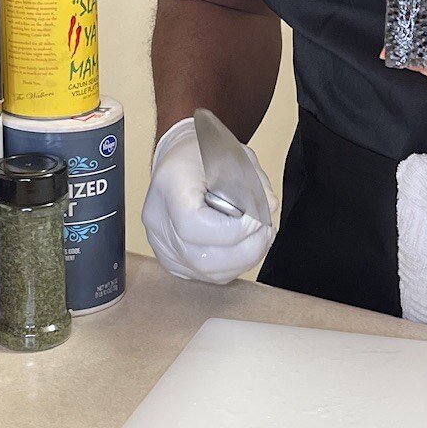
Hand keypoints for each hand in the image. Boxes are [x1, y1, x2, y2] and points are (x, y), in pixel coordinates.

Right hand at [141, 117, 274, 284]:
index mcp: (170, 184)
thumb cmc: (204, 153)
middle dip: (246, 250)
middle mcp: (157, 217)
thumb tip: (269, 208)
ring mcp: (160, 241)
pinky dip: (229, 265)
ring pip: (206, 271)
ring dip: (242, 260)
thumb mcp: (235, 155)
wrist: (181, 158)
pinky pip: (203, 274)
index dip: (233, 230)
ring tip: (259, 238)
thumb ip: (255, 182)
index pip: (194, 225)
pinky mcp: (169, 257)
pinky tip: (242, 247)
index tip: (257, 219)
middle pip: (201, 257)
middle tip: (266, 231)